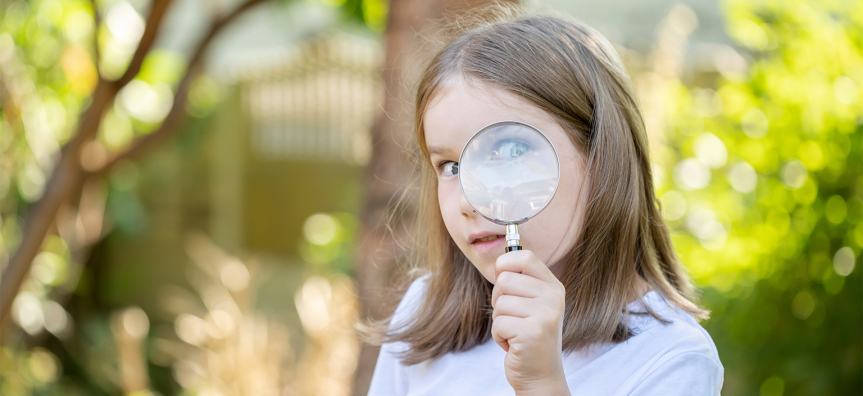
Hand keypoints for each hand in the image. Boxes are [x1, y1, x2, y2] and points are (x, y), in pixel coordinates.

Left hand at [491, 250, 569, 395]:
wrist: (540, 375)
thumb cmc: (528, 337)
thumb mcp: (531, 304)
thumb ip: (520, 282)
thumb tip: (499, 263)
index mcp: (554, 286)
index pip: (525, 256)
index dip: (505, 264)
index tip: (503, 281)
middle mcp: (554, 298)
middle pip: (505, 279)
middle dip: (498, 300)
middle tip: (513, 318)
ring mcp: (546, 315)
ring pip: (499, 302)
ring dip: (499, 321)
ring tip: (515, 332)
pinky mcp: (533, 332)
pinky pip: (498, 323)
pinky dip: (499, 336)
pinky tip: (513, 344)